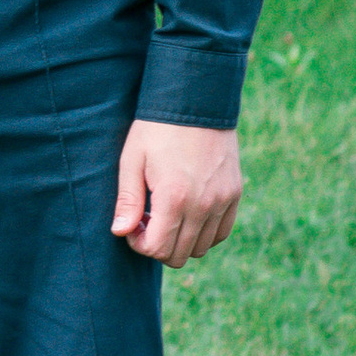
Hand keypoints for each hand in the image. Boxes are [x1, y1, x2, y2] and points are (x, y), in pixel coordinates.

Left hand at [112, 118, 241, 267]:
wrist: (196, 101)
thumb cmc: (157, 129)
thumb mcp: (132, 159)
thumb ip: (128, 200)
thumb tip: (120, 232)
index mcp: (174, 197)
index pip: (158, 249)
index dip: (139, 244)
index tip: (132, 226)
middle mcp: (203, 204)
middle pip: (179, 255)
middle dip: (158, 246)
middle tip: (147, 221)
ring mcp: (223, 201)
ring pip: (201, 248)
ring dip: (180, 240)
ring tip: (167, 215)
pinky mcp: (234, 194)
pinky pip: (221, 233)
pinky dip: (204, 234)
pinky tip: (188, 215)